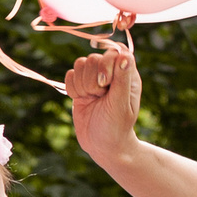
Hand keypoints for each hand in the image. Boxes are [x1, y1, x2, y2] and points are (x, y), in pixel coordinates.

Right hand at [65, 44, 141, 164]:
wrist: (101, 145)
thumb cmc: (116, 127)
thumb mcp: (121, 105)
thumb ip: (122, 80)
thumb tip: (124, 56)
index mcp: (127, 75)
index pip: (116, 51)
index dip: (107, 62)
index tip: (105, 83)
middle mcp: (111, 73)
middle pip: (94, 57)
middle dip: (93, 79)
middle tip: (100, 96)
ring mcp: (94, 78)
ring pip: (80, 63)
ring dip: (82, 84)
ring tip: (91, 99)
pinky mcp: (80, 86)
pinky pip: (69, 75)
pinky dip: (72, 88)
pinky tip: (81, 100)